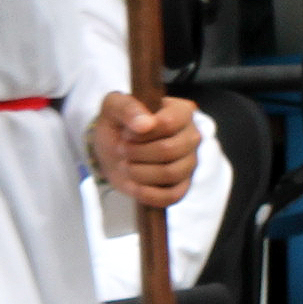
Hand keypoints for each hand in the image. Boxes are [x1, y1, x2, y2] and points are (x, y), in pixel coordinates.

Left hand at [86, 91, 200, 208]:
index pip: (169, 122)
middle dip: (137, 153)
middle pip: (170, 150)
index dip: (142, 132)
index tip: (126, 134)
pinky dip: (147, 193)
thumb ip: (127, 108)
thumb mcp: (113, 107)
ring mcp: (189, 163)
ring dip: (139, 172)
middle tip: (121, 150)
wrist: (111, 149)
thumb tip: (146, 124)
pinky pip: (172, 196)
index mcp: (181, 111)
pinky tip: (132, 184)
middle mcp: (191, 136)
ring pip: (171, 173)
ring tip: (125, 165)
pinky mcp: (181, 186)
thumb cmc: (117, 124)